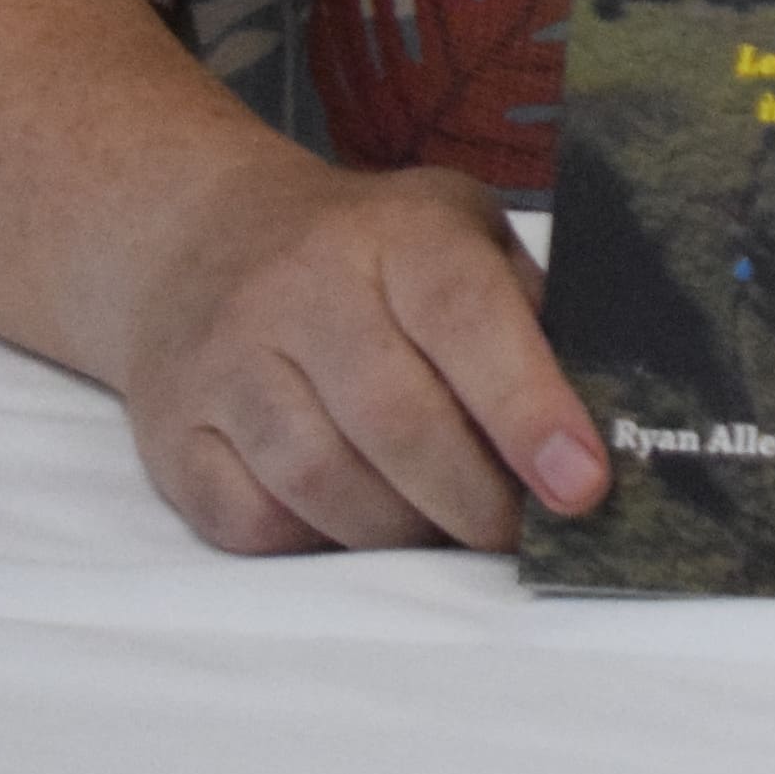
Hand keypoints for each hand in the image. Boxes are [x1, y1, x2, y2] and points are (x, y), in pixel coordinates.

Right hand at [108, 144, 607, 555]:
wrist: (195, 239)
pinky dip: (314, 542)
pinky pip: (246, 518)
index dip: (529, 409)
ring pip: (318, 480)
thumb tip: (604, 410)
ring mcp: (223, 361)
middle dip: (475, 499)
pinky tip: (355, 524)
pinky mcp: (170, 430)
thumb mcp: (461, 231)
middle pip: (394, 420)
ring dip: (400, 530)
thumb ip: (531, 304)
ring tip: (445, 530)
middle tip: (517, 532)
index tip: (580, 485)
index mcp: (396, 233)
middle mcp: (300, 290)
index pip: (468, 318)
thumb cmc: (369, 249)